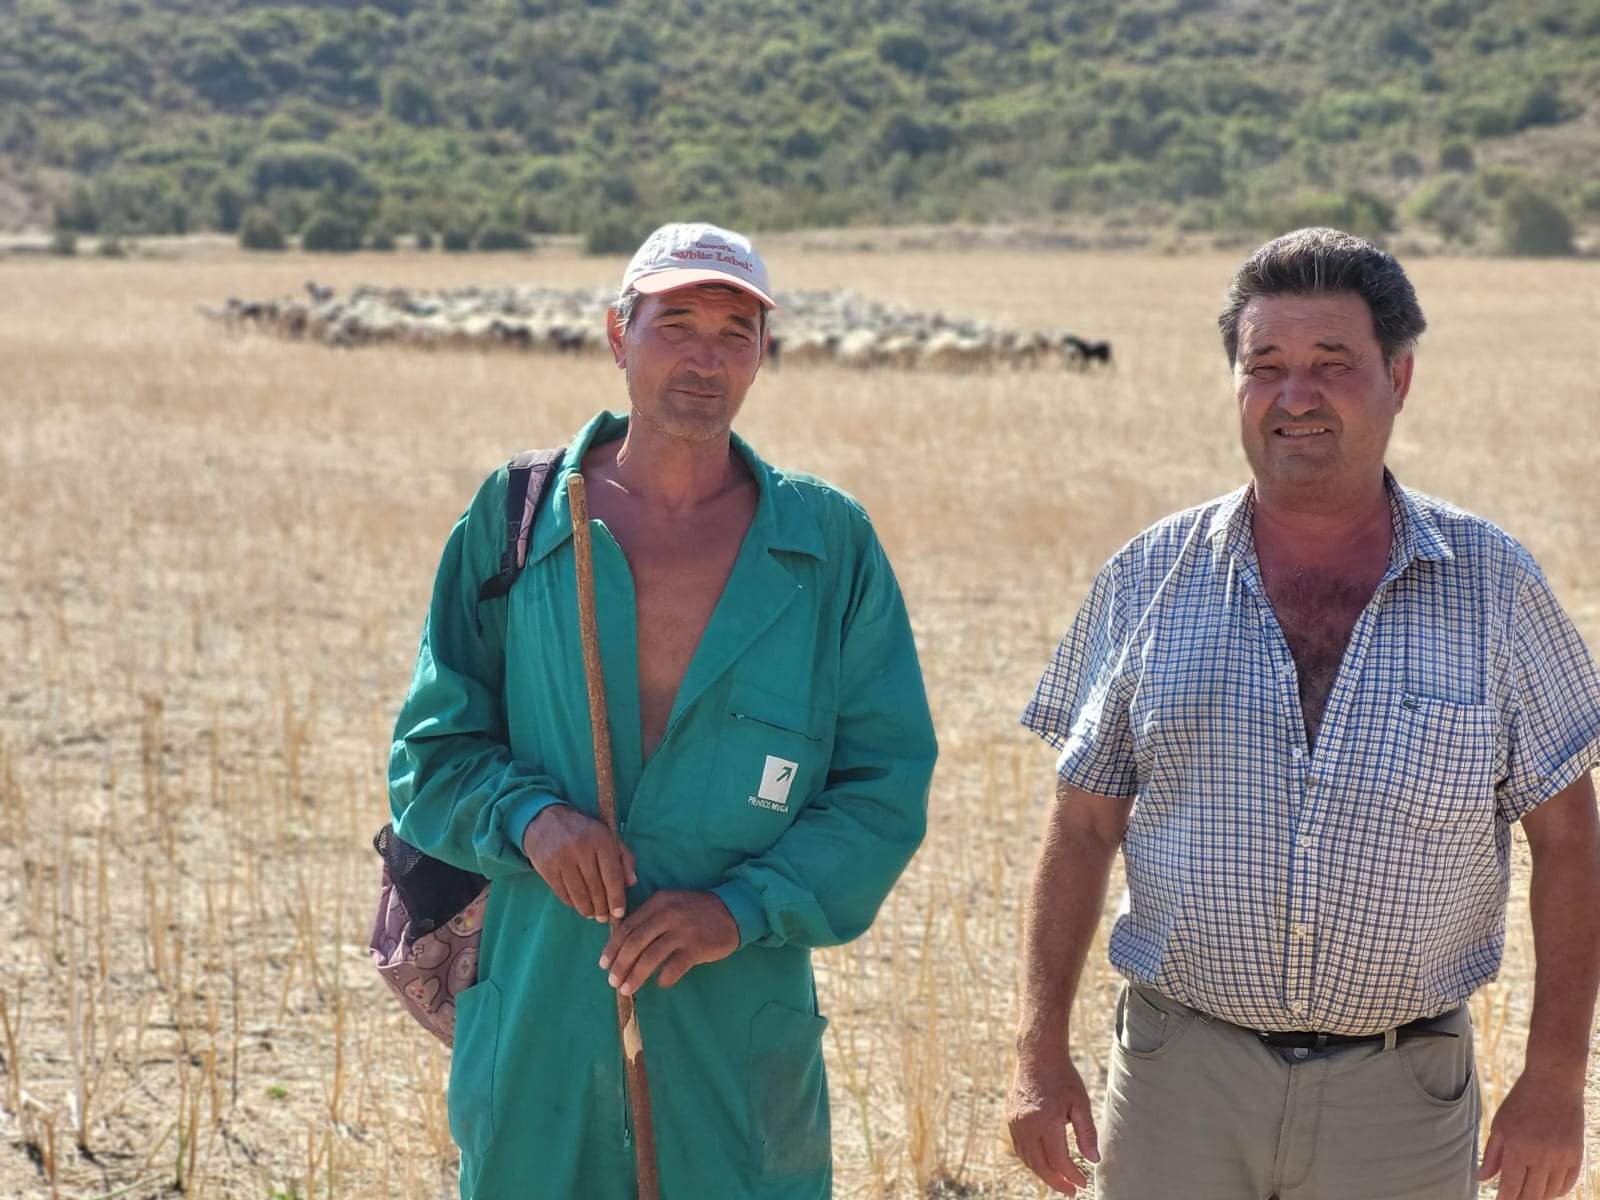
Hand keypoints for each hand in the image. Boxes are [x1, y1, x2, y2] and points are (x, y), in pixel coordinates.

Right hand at [522, 805, 635, 921]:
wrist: (545, 820)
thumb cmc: (583, 831)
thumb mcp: (607, 836)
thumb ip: (623, 857)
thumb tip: (632, 883)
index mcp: (600, 838)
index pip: (612, 875)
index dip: (617, 897)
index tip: (619, 913)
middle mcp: (581, 848)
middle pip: (596, 887)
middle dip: (602, 907)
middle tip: (605, 918)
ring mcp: (562, 858)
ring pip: (579, 893)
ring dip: (587, 909)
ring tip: (592, 915)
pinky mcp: (546, 867)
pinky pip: (562, 892)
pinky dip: (571, 902)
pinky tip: (577, 905)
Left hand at [598, 890, 738, 995]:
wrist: (732, 911)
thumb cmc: (695, 912)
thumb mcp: (671, 904)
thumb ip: (649, 918)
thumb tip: (621, 944)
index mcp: (658, 902)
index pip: (628, 927)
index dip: (612, 947)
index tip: (604, 964)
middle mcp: (668, 914)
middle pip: (635, 943)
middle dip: (620, 965)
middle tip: (612, 981)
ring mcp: (683, 931)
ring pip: (650, 957)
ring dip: (635, 976)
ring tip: (626, 989)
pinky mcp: (697, 947)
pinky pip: (674, 967)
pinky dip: (664, 978)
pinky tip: (660, 984)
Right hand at [1005, 1044, 1099, 1194]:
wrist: (1037, 1056)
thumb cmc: (1063, 1077)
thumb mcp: (1081, 1103)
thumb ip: (1087, 1133)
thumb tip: (1093, 1160)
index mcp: (1045, 1121)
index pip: (1059, 1160)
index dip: (1072, 1176)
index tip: (1083, 1183)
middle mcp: (1026, 1124)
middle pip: (1040, 1165)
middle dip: (1056, 1182)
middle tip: (1071, 1191)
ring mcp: (1015, 1122)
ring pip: (1028, 1159)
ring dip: (1043, 1173)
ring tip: (1060, 1180)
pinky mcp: (1010, 1119)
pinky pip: (1020, 1148)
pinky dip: (1032, 1160)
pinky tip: (1045, 1162)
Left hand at [1477, 1070, 1584, 1198]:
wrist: (1553, 1084)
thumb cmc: (1521, 1102)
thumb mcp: (1500, 1124)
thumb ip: (1492, 1154)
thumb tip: (1482, 1178)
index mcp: (1517, 1148)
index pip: (1510, 1186)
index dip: (1504, 1199)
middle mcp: (1540, 1156)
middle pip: (1531, 1194)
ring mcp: (1561, 1157)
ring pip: (1550, 1193)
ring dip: (1538, 1197)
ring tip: (1527, 1195)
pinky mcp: (1576, 1156)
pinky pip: (1567, 1184)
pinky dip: (1556, 1191)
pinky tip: (1546, 1190)